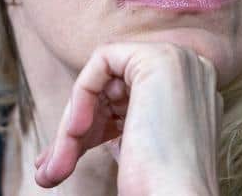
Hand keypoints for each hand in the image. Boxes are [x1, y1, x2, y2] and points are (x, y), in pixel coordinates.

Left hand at [33, 42, 222, 195]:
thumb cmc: (158, 186)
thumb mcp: (137, 144)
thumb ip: (118, 122)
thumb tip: (76, 124)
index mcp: (191, 90)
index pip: (128, 97)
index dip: (95, 125)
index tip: (65, 160)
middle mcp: (190, 69)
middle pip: (113, 87)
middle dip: (76, 129)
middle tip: (50, 170)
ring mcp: (178, 60)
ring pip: (103, 79)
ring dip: (73, 124)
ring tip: (54, 167)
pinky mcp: (157, 58)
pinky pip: (102, 60)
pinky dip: (81, 95)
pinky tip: (76, 132)